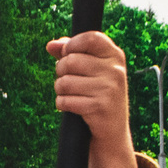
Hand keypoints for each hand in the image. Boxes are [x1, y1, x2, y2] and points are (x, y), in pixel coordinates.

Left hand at [46, 30, 139, 167]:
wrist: (112, 130)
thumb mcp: (91, 70)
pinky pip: (65, 100)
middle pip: (71, 60)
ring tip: (71, 95)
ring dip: (60, 90)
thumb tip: (51, 45)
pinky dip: (62, 105)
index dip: (72, 45)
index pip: (90, 38)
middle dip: (61, 71)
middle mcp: (115, 70)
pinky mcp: (99, 107)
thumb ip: (71, 53)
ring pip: (65, 81)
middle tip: (68, 81)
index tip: (67, 55)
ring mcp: (109, 88)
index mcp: (115, 56)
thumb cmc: (98, 94)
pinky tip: (71, 107)